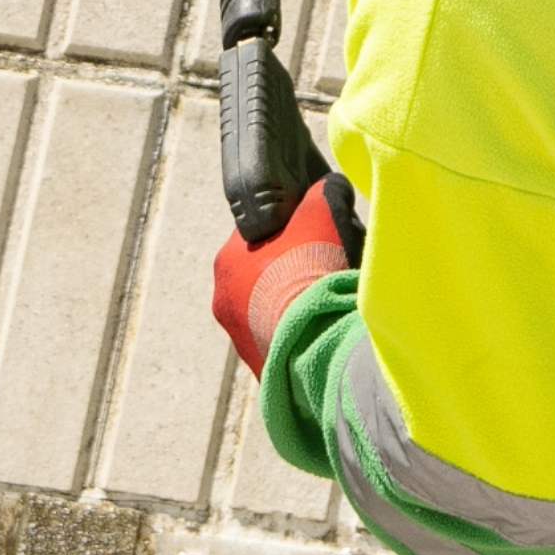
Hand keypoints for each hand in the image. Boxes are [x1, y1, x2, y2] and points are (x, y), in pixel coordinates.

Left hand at [211, 193, 350, 369]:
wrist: (317, 337)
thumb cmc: (312, 269)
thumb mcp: (322, 211)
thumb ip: (322, 193)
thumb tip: (329, 187)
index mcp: (227, 259)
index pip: (261, 236)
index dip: (294, 233)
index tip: (320, 236)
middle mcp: (223, 300)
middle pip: (266, 276)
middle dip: (295, 272)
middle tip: (328, 271)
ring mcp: (240, 337)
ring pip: (273, 311)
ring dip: (298, 307)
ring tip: (331, 306)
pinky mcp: (261, 367)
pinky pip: (285, 341)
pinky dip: (303, 335)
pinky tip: (327, 330)